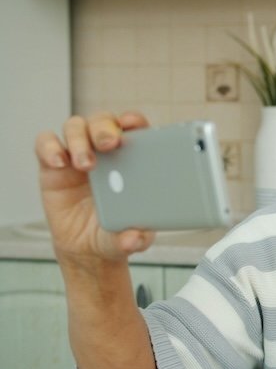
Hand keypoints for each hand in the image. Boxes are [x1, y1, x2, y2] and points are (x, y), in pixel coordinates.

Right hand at [35, 111, 154, 264]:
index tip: (134, 125)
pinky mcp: (52, 165)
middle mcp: (104, 151)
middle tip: (109, 144)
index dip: (134, 121)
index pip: (134, 128)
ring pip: (75, 127)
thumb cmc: (115, 231)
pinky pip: (46, 143)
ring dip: (79, 140)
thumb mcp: (129, 236)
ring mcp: (77, 154)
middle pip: (102, 121)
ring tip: (85, 164)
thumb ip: (135, 238)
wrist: (86, 247)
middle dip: (105, 128)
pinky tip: (59, 162)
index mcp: (131, 159)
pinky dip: (50, 147)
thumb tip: (135, 239)